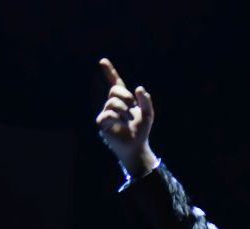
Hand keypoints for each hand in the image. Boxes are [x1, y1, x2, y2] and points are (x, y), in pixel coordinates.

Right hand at [95, 57, 157, 176]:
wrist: (137, 146)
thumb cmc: (141, 130)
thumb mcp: (148, 114)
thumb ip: (146, 100)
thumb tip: (139, 88)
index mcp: (123, 100)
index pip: (115, 83)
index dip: (110, 72)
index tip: (103, 61)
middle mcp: (112, 105)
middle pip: (115, 91)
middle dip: (126, 96)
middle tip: (133, 106)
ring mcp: (106, 113)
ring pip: (113, 103)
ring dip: (125, 111)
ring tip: (129, 119)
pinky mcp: (102, 123)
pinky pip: (108, 115)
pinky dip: (118, 119)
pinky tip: (122, 124)